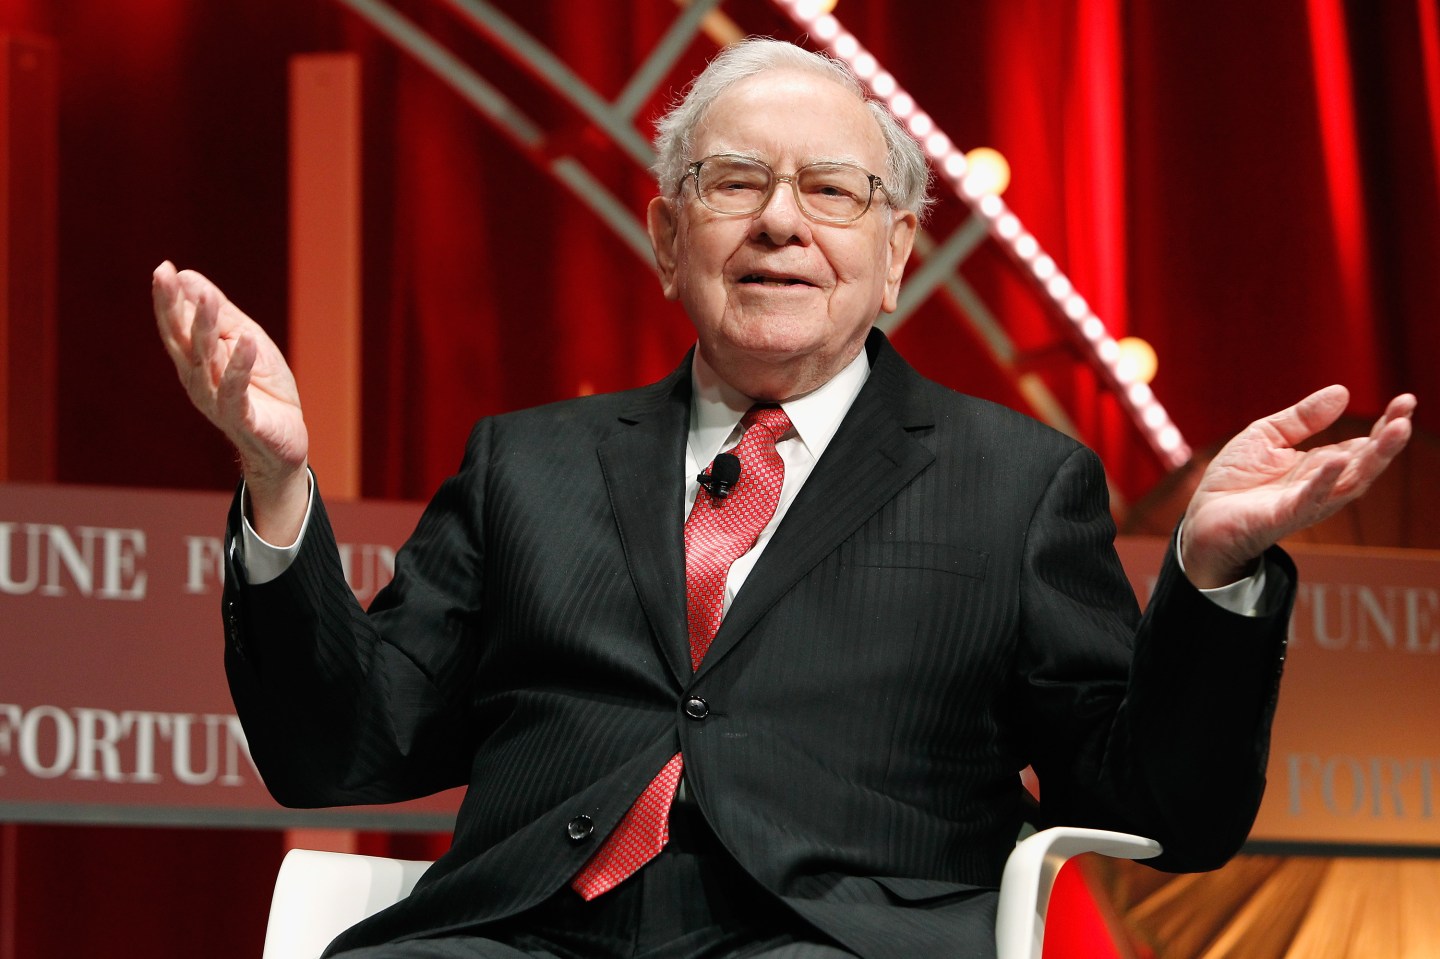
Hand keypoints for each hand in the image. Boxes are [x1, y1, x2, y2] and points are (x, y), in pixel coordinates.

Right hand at [153, 261, 309, 540]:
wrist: (283, 441)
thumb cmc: (262, 389)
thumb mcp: (245, 341)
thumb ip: (219, 314)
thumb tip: (187, 277)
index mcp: (196, 361)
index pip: (176, 326)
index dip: (167, 299)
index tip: (163, 268)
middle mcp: (198, 381)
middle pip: (183, 341)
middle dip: (174, 307)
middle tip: (166, 276)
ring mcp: (217, 401)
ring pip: (207, 362)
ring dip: (206, 329)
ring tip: (209, 299)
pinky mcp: (241, 419)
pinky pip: (236, 391)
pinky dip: (239, 366)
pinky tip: (245, 340)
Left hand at [1181, 386, 1415, 587]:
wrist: (1202, 517)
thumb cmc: (1235, 480)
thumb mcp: (1267, 436)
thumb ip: (1303, 418)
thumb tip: (1342, 392)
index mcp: (1320, 465)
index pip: (1362, 444)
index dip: (1385, 424)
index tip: (1406, 400)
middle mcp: (1321, 485)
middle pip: (1364, 463)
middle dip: (1388, 440)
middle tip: (1407, 414)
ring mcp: (1305, 502)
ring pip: (1349, 483)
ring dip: (1373, 458)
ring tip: (1395, 431)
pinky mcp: (1282, 517)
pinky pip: (1309, 500)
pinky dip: (1324, 481)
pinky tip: (1338, 460)